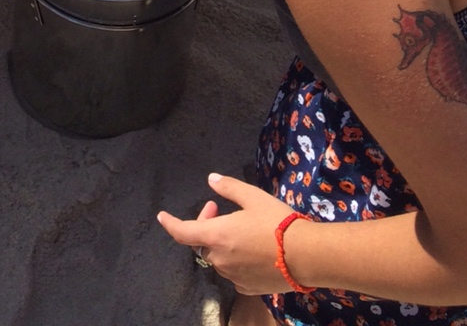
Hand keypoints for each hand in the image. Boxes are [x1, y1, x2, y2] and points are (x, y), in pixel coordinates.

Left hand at [158, 174, 301, 294]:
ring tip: (240, 228)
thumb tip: (211, 179)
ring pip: (218, 257)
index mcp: (217, 235)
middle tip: (218, 208)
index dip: (170, 223)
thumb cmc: (276, 222)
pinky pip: (232, 271)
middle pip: (202, 242)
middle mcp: (220, 259)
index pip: (183, 232)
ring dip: (220, 242)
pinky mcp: (246, 287)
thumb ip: (228, 188)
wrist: (304, 255)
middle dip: (205, 224)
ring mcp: (233, 276)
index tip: (162, 216)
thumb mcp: (252, 196)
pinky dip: (234, 259)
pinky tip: (251, 249)